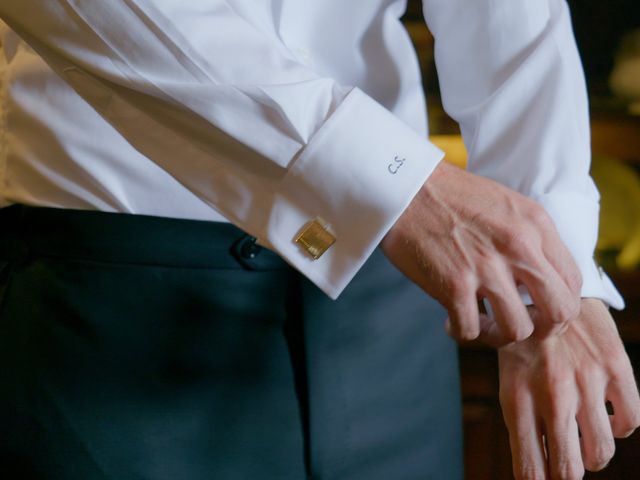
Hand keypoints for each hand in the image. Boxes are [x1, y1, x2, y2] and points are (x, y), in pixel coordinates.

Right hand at [381, 161, 581, 343]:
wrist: (406, 188)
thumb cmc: (451, 196)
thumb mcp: (507, 204)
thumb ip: (530, 237)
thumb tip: (540, 276)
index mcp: (535, 224)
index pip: (574, 281)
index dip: (561, 306)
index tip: (539, 310)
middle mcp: (518, 247)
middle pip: (559, 312)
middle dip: (545, 330)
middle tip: (522, 327)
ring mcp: (486, 268)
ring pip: (518, 330)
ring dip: (500, 335)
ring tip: (483, 325)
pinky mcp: (454, 285)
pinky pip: (470, 331)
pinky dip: (461, 332)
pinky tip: (451, 320)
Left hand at [499, 299, 639, 478]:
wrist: (544, 284)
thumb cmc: (519, 335)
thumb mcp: (502, 371)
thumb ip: (516, 415)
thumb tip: (530, 467)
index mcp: (516, 398)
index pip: (530, 468)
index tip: (542, 478)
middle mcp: (551, 395)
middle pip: (569, 469)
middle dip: (566, 474)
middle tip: (565, 465)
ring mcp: (586, 382)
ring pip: (601, 451)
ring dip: (593, 454)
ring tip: (584, 442)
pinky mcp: (615, 366)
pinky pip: (630, 421)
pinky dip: (620, 426)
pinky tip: (607, 415)